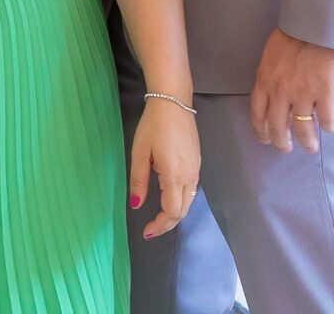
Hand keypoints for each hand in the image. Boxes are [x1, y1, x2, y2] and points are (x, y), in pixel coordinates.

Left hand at [129, 96, 200, 240]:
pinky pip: (191, 189)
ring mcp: (196, 168)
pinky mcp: (197, 162)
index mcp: (174, 175)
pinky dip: (181, 200)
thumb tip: (136, 205)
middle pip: (183, 210)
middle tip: (151, 229)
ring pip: (189, 201)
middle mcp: (190, 175)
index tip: (146, 232)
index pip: (171, 212)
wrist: (174, 101)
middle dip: (167, 224)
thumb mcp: (140, 153)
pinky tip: (169, 198)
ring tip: (159, 218)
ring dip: (175, 213)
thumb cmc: (153, 125)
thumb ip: (138, 181)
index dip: (160, 225)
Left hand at [249, 28, 333, 153]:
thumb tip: (273, 94)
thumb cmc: (294, 34)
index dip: (261, 131)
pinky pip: (326, 119)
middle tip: (286, 148)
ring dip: (307, 142)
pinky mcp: (326, 93)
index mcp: (265, 81)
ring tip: (311, 147)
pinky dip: (328, 127)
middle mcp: (281, 92)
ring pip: (303, 129)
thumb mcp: (271, 56)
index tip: (265, 139)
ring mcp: (303, 94)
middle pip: (278, 127)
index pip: (258, 114)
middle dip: (281, 142)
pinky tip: (329, 128)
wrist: (316, 24)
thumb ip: (270, 77)